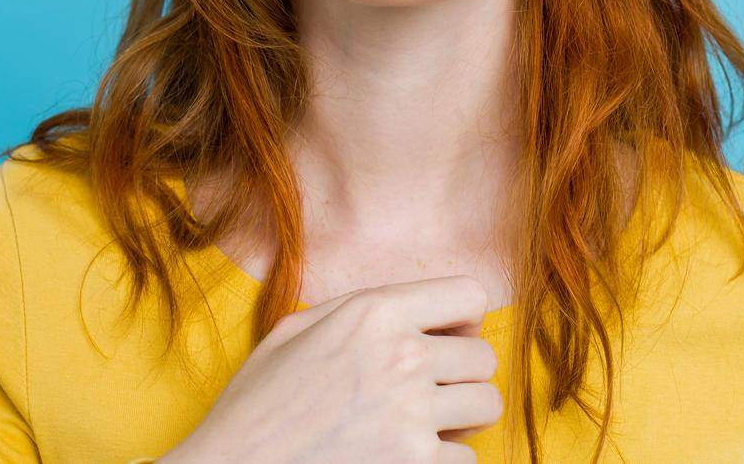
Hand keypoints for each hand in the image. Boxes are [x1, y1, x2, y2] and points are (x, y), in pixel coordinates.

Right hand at [158, 274, 501, 462]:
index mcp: (375, 314)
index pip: (469, 295)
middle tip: (427, 392)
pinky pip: (468, 458)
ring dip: (460, 418)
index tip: (444, 340)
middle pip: (484, 356)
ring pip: (487, 405)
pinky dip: (444, 461)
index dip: (462, 319)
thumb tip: (413, 309)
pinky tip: (404, 458)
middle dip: (461, 374)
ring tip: (419, 424)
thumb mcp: (295, 332)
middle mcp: (402, 357)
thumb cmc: (256, 406)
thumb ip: (358, 310)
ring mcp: (412, 416)